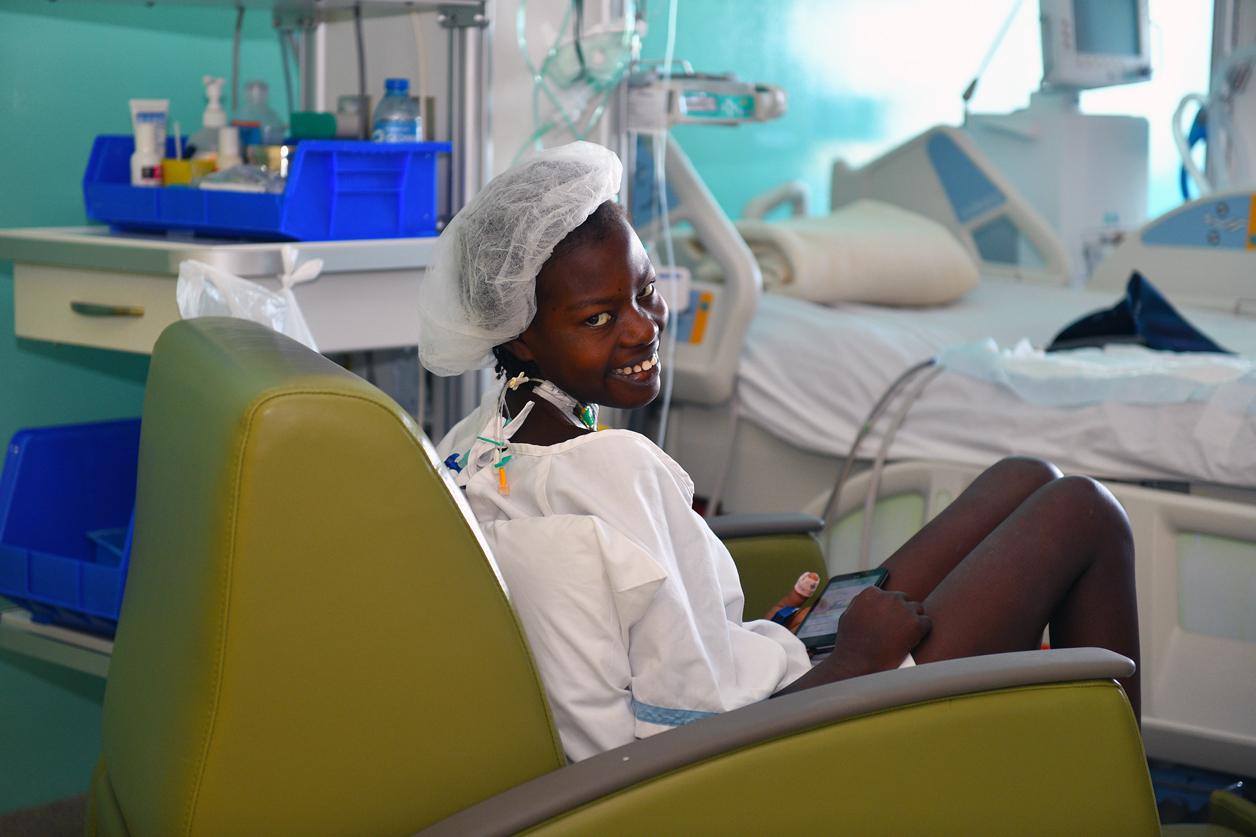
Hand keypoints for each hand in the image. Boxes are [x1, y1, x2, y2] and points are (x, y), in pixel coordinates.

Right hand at [772, 587, 931, 696]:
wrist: (858, 663)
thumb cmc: (850, 643)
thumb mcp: (848, 615)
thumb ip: (861, 603)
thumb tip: (873, 598)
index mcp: (872, 593)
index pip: (888, 595)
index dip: (889, 608)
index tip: (889, 619)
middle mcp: (889, 597)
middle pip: (905, 600)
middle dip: (903, 612)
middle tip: (900, 628)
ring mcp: (904, 610)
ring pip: (918, 610)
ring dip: (914, 620)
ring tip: (907, 635)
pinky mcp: (916, 624)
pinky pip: (927, 623)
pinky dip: (922, 631)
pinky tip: (915, 640)